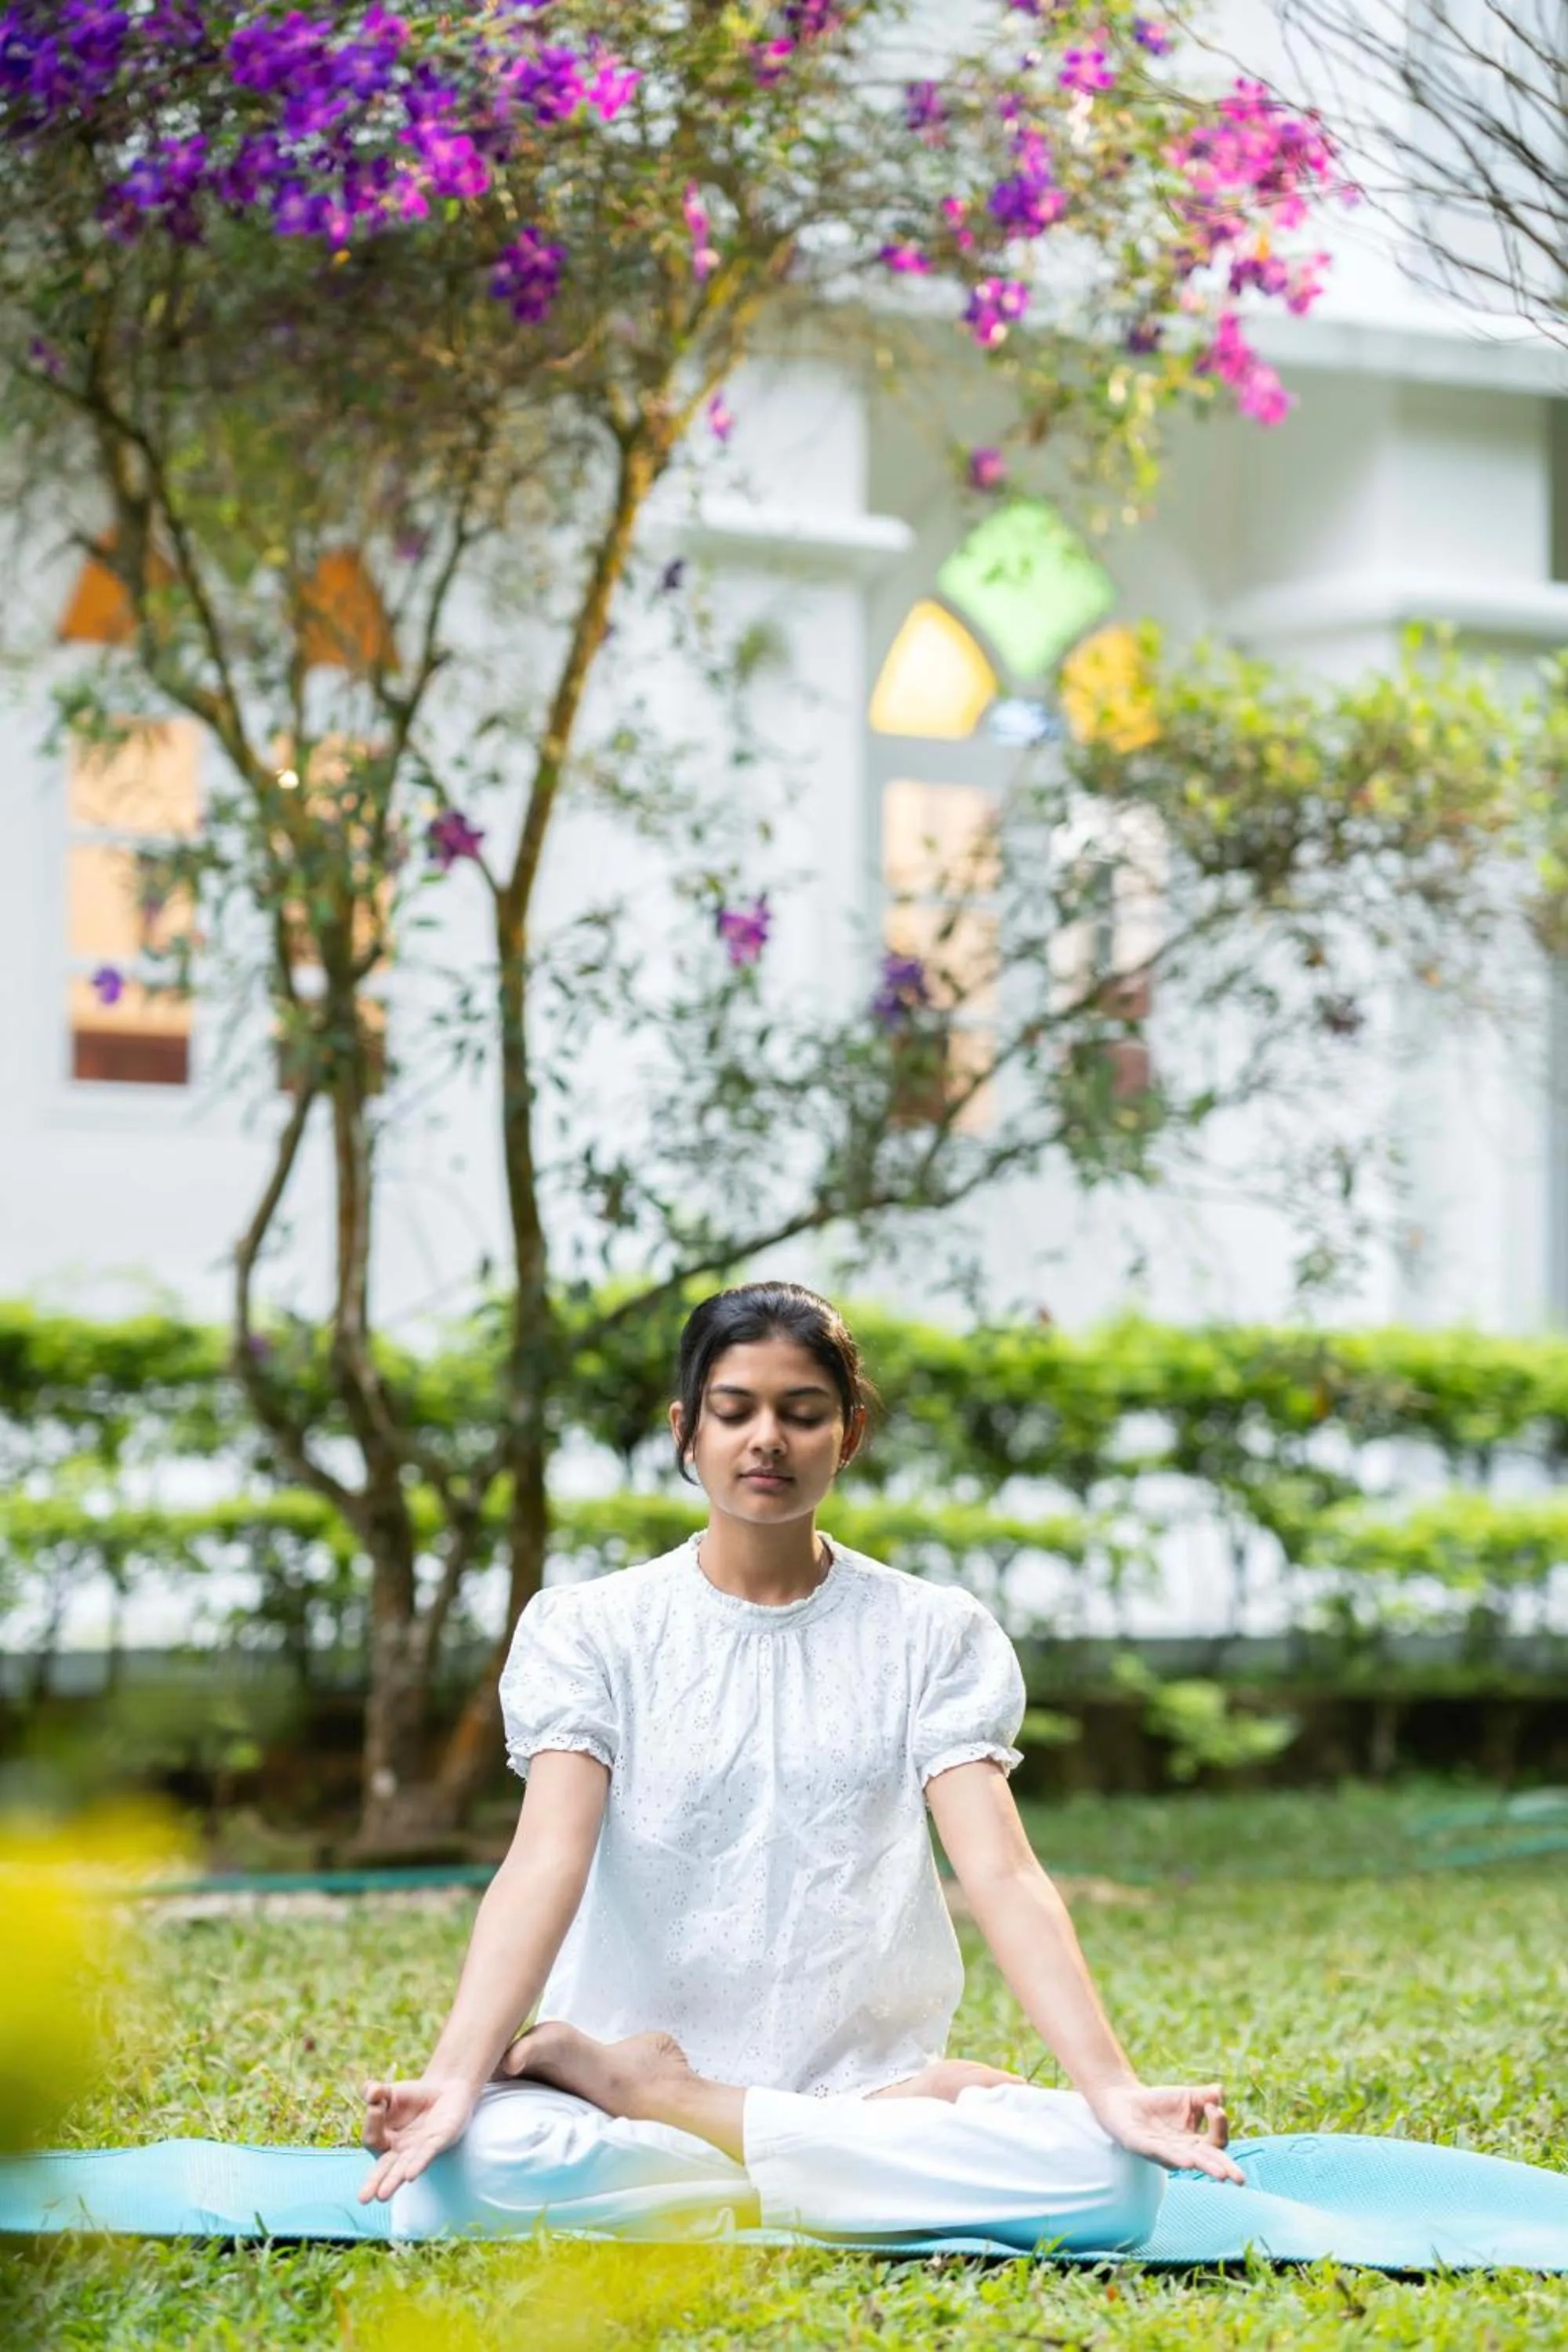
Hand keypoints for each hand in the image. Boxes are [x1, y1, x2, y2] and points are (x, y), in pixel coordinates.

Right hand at [358, 2073, 477, 2203]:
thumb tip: (370, 2092)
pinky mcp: (438, 2142)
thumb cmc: (413, 2098)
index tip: (377, 2102)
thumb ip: (376, 2092)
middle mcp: (400, 2151)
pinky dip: (418, 2164)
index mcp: (385, 2140)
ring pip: (403, 2167)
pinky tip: (410, 2175)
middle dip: (374, 2183)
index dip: (372, 2120)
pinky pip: (427, 2155)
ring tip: (382, 2197)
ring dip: (393, 2181)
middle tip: (362, 2199)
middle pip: (384, 2169)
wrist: (445, 2091)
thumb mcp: (390, 2092)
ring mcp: (418, 2149)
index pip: (372, 2138)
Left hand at [1091, 2080, 1245, 2185]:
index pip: (1216, 2143)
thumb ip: (1205, 2096)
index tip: (1213, 2106)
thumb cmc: (1160, 2103)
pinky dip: (1175, 2158)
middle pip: (1207, 2161)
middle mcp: (1182, 2152)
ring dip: (1204, 2167)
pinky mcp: (1142, 2145)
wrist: (1124, 2099)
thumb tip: (1220, 2092)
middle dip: (1223, 2168)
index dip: (1219, 2125)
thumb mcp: (1187, 2097)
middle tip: (1240, 2179)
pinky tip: (1188, 2162)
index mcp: (1195, 2143)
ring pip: (1187, 2161)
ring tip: (1220, 2175)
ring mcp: (1163, 2152)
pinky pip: (1160, 2153)